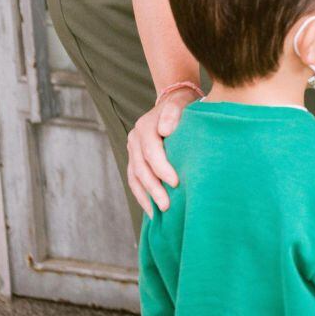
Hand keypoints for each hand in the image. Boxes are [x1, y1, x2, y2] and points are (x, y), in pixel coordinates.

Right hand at [126, 87, 193, 216]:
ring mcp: (132, 150)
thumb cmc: (182, 105)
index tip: (176, 182)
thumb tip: (165, 130)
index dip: (162, 168)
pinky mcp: (134, 159)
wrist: (173, 101)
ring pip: (135, 177)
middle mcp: (134, 139)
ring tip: (159, 213)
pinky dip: (142, 195)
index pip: (151, 151)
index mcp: (145, 127)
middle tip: (167, 205)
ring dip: (146, 196)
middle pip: (141, 168)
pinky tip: (151, 210)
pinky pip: (134, 180)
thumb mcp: (181, 103)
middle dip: (154, 188)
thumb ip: (173, 113)